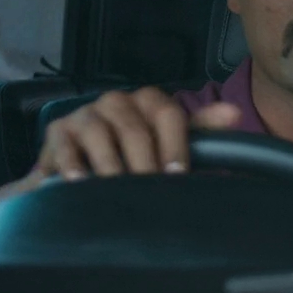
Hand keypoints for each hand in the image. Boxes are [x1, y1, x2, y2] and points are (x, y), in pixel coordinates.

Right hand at [0, 89, 240, 209]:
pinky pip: (66, 147)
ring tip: (116, 192)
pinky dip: (73, 166)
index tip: (176, 177)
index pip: (168, 115)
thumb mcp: (171, 142)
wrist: (86, 166)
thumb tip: (234, 113)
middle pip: (135, 129)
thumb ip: (202, 129)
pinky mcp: (58, 131)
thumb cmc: (138, 155)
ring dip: (110, 167)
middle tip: (147, 191)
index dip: (175, 147)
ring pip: (101, 135)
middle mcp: (117, 101)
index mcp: (149, 101)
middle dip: (143, 164)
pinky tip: (79, 183)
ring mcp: (86, 113)